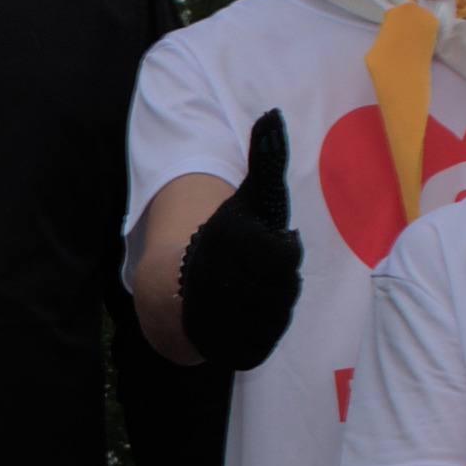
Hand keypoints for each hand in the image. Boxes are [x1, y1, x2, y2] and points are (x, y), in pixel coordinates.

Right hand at [170, 115, 303, 369]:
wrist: (178, 289)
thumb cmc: (229, 238)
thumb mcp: (248, 196)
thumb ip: (265, 158)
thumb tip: (273, 115)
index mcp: (225, 241)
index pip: (287, 257)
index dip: (283, 252)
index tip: (263, 246)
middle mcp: (213, 281)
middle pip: (284, 292)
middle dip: (277, 284)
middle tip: (256, 274)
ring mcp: (213, 319)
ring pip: (275, 320)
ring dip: (270, 309)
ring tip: (249, 294)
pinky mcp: (218, 350)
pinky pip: (262, 346)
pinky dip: (260, 333)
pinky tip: (245, 317)